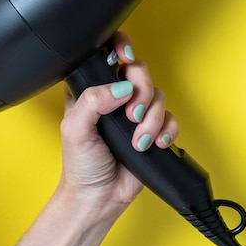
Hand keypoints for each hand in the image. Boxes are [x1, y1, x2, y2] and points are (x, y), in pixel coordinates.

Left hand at [55, 31, 178, 221]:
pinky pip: (170, 118)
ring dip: (152, 118)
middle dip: (142, 92)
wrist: (98, 198)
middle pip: (140, 71)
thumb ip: (93, 101)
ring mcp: (135, 112)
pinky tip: (155, 144)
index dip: (121, 47)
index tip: (126, 58)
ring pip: (158, 95)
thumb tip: (122, 87)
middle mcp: (115, 96)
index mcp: (92, 89)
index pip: (108, 54)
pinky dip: (166, 130)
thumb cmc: (81, 164)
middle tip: (132, 115)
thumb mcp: (74, 129)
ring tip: (139, 140)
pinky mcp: (152, 130)